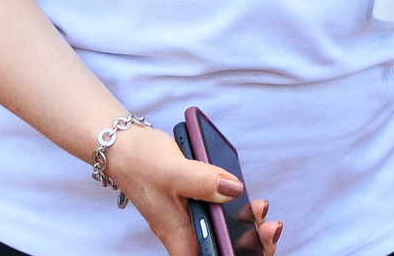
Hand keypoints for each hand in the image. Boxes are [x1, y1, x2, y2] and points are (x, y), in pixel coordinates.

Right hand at [101, 123, 280, 255]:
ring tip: (261, 207)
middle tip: (270, 224)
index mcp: (179, 236)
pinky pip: (220, 217)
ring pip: (224, 235)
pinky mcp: (194, 205)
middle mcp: (186, 233)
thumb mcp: (174, 170)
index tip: (257, 240)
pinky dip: (236, 211)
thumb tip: (234, 190)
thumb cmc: (141, 161)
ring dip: (248, 226)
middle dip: (253, 243)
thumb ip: (204, 181)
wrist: (123, 147)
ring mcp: (190, 220)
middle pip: (223, 251)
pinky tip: (247, 198)